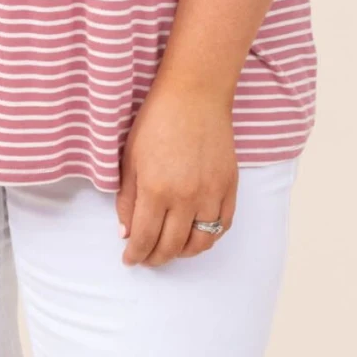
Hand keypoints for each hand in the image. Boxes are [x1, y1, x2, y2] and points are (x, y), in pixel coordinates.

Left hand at [115, 79, 237, 266]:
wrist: (195, 96)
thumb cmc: (157, 122)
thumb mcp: (130, 160)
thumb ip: (127, 200)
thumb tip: (127, 233)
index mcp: (156, 190)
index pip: (145, 238)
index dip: (136, 255)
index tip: (130, 260)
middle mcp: (186, 197)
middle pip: (172, 245)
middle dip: (156, 258)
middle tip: (147, 259)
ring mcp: (212, 193)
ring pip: (201, 242)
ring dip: (184, 253)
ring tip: (172, 250)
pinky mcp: (229, 186)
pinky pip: (223, 225)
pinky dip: (210, 237)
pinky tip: (196, 236)